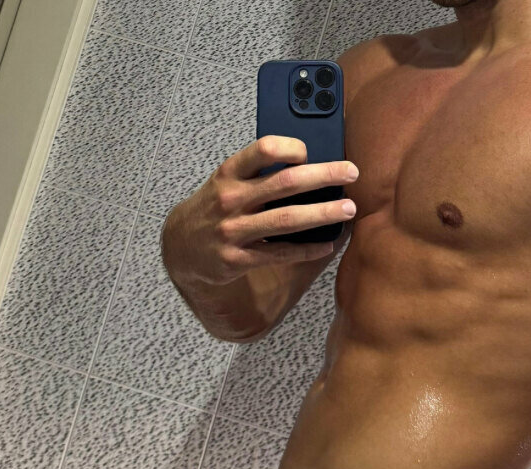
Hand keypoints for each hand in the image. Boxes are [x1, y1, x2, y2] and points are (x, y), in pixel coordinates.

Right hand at [162, 135, 357, 285]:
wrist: (179, 247)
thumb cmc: (213, 208)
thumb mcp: (225, 182)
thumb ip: (257, 173)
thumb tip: (309, 164)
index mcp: (229, 173)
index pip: (262, 150)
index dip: (291, 147)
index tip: (310, 151)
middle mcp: (231, 199)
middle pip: (285, 183)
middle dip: (324, 175)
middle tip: (351, 172)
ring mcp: (234, 231)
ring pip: (286, 220)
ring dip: (322, 213)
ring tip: (348, 209)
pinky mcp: (237, 259)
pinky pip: (279, 254)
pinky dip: (306, 249)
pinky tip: (327, 245)